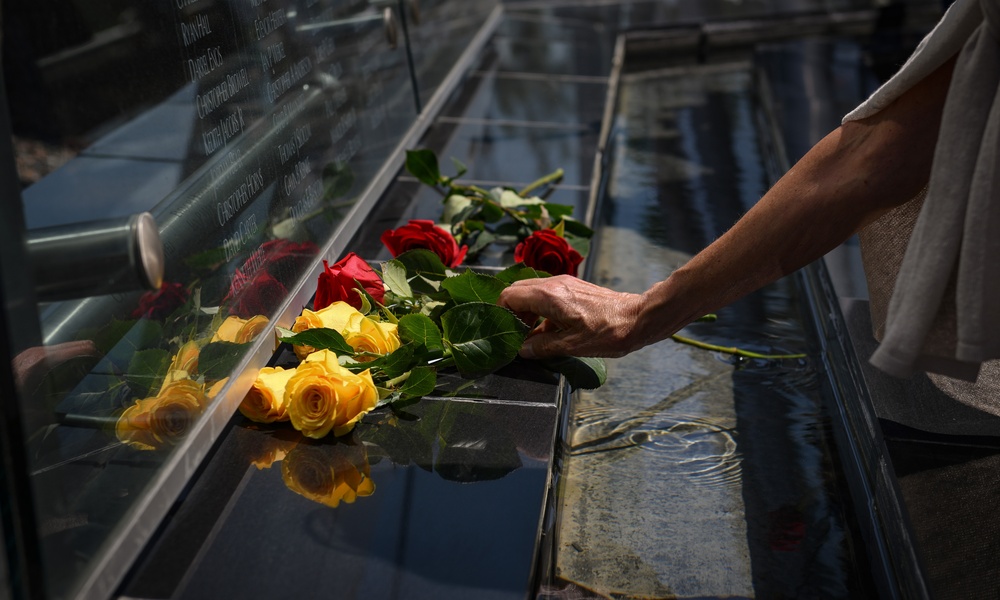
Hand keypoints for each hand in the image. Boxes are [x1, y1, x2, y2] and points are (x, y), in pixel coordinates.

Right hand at [497, 275, 644, 358]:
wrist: (638, 318)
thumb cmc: (608, 332)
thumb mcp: (571, 345)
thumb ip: (542, 347)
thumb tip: (522, 350)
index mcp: (549, 296)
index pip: (509, 296)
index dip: (501, 314)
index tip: (505, 333)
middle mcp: (553, 283)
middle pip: (517, 291)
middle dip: (512, 313)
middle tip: (516, 336)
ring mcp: (564, 283)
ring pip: (531, 292)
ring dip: (526, 312)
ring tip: (531, 336)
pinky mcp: (573, 287)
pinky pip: (546, 295)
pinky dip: (540, 310)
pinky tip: (547, 331)